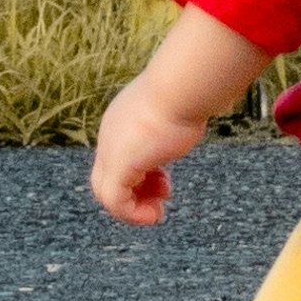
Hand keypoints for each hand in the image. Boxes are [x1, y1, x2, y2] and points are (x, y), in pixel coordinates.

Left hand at [89, 0, 270, 221]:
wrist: (181, 86)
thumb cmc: (187, 92)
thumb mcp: (176, 111)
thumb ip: (173, 121)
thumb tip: (195, 113)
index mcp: (121, 121)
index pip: (117, 158)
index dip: (139, 175)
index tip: (164, 181)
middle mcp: (111, 135)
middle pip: (106, 177)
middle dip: (135, 193)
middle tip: (161, 199)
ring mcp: (112, 149)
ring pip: (105, 192)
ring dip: (133, 208)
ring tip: (158, 212)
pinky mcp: (120, 164)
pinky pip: (114, 201)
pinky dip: (132, 214)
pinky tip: (155, 215)